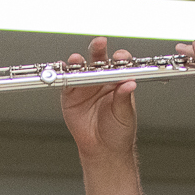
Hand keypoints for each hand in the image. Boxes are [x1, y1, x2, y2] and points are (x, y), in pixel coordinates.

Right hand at [59, 36, 138, 161]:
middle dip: (98, 50)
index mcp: (118, 82)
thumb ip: (124, 98)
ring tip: (77, 60)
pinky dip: (64, 77)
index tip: (120, 57)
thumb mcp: (125, 114)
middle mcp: (101, 81)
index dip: (119, 58)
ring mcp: (85, 87)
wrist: (103, 150)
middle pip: (99, 60)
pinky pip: (66, 83)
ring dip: (78, 62)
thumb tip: (129, 84)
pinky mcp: (71, 96)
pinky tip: (64, 71)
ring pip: (81, 69)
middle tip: (99, 44)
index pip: (119, 64)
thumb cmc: (118, 132)